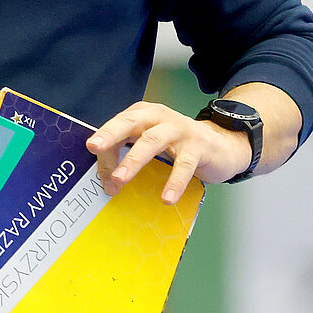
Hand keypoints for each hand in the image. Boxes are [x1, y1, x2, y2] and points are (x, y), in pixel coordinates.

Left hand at [86, 100, 251, 203]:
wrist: (221, 145)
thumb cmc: (178, 146)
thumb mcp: (152, 146)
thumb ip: (129, 156)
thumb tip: (108, 181)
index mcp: (145, 114)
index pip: (119, 124)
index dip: (105, 139)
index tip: (91, 152)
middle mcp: (160, 117)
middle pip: (131, 123)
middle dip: (111, 135)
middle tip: (95, 148)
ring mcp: (180, 130)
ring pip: (152, 141)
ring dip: (134, 160)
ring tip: (120, 180)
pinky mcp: (199, 146)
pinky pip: (184, 165)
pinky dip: (174, 182)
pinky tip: (166, 198)